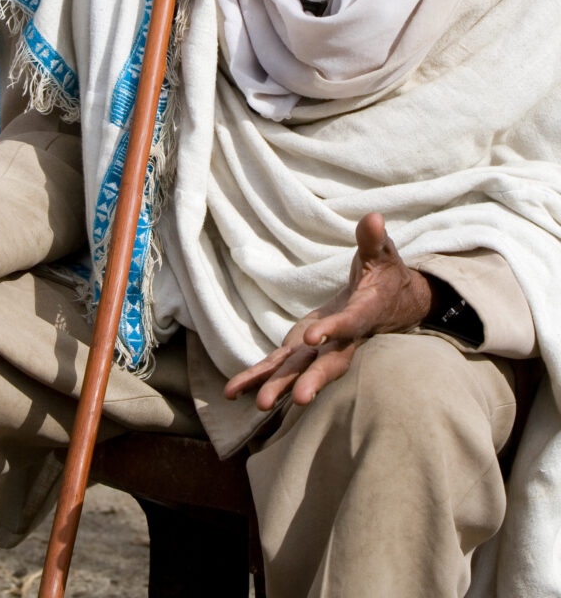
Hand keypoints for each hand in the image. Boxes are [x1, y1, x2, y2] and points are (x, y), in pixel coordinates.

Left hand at [224, 212, 433, 409]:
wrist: (389, 303)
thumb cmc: (384, 274)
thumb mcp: (381, 254)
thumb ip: (373, 239)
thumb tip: (372, 217)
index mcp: (364, 314)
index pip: (349, 324)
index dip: (333, 330)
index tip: (314, 336)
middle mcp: (343, 340)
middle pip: (328, 364)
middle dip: (313, 380)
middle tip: (298, 399)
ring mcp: (321, 349)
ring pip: (300, 371)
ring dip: (279, 386)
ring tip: (260, 405)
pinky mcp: (302, 349)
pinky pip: (279, 366)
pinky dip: (257, 378)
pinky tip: (233, 393)